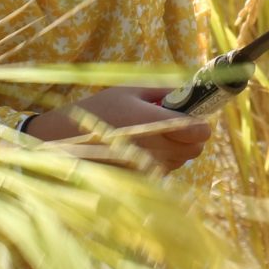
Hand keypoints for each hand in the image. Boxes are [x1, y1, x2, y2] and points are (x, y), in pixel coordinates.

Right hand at [23, 86, 214, 171]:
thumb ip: (163, 89)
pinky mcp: (141, 179)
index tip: (191, 114)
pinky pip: (166, 171)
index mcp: (154, 122)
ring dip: (178, 148)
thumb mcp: (130, 90)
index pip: (199, 131)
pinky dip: (163, 161)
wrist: (68, 140)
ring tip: (154, 134)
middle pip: (196, 148)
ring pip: (183, 161)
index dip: (200, 122)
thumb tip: (191, 90)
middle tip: (173, 123)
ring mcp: (148, 167)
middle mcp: (154, 148)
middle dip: (191, 136)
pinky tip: (145, 149)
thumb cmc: (100, 109)